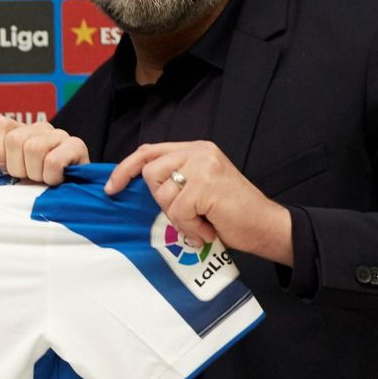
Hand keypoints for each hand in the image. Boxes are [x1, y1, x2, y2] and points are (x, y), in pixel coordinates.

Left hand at [0, 117, 88, 184]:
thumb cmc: (34, 183)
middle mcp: (40, 127)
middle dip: (17, 167)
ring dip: (35, 174)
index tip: (6, 168)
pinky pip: (53, 161)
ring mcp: (60, 134)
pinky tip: (56, 180)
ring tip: (42, 180)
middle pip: (15, 140)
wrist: (67, 198)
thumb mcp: (7, 168)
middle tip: (28, 177)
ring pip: (34, 149)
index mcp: (21, 130)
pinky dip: (51, 177)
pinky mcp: (77, 146)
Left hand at [105, 141, 293, 264]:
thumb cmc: (230, 214)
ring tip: (202, 222)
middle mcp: (199, 151)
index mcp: (195, 149)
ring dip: (179, 218)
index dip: (126, 169)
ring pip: (163, 194)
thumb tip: (133, 185)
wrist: (266, 227)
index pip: (149, 152)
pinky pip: (178, 211)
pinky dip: (190, 227)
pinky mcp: (206, 184)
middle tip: (188, 215)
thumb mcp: (198, 188)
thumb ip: (174, 179)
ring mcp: (204, 165)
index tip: (111, 188)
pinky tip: (208, 229)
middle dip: (162, 201)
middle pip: (150, 173)